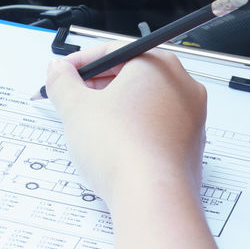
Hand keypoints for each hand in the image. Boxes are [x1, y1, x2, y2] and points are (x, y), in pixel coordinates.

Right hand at [43, 42, 206, 200]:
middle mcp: (182, 86)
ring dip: (115, 110)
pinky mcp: (189, 146)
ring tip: (90, 127)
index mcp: (158, 64)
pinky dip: (134, 131)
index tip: (62, 74)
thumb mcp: (76, 108)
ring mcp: (191, 117)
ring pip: (144, 103)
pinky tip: (114, 148)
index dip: (80, 63)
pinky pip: (156, 128)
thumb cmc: (123, 149)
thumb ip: (62, 81)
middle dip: (97, 87)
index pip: (113, 51)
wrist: (152, 198)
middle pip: (131, 75)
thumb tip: (58, 70)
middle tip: (71, 100)